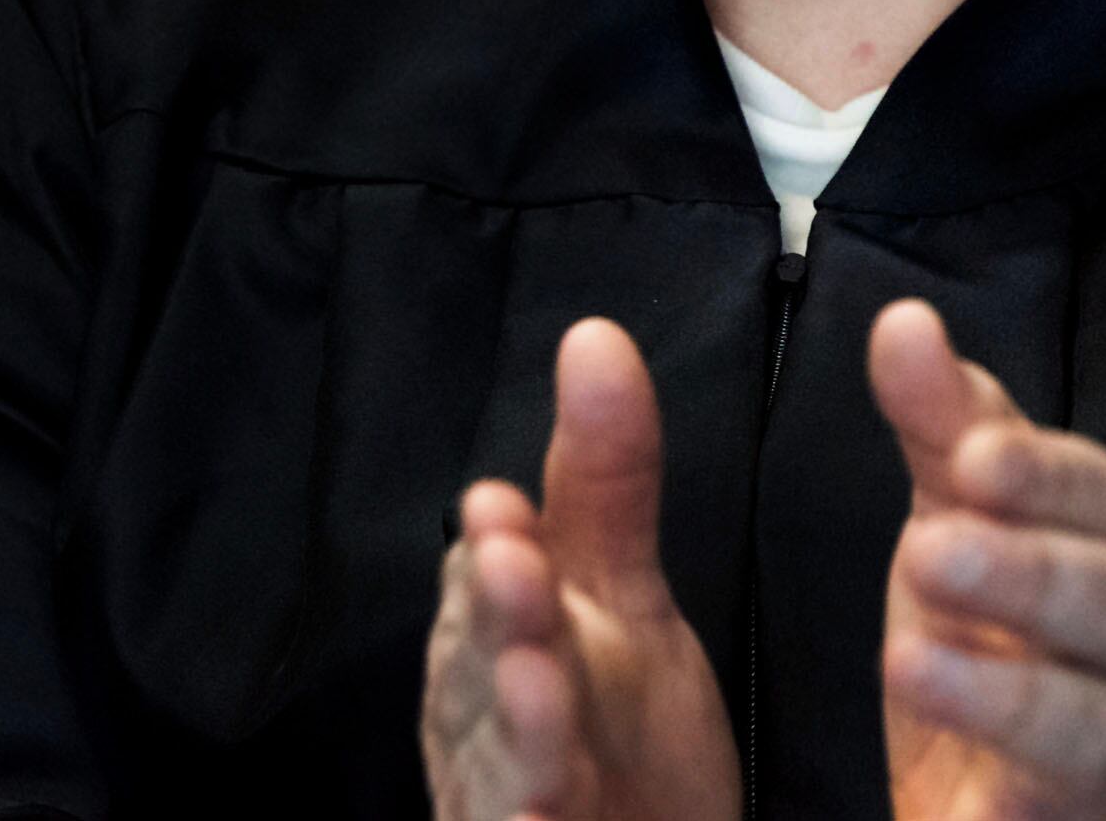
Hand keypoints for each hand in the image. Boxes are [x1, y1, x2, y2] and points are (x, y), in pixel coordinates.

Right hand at [421, 320, 740, 820]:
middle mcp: (485, 708)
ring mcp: (503, 791)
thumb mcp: (620, 589)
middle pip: (485, 659)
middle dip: (498, 616)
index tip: (504, 508)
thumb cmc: (615, 720)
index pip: (486, 571)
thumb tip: (593, 333)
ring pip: (502, 756)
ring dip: (516, 723)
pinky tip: (541, 816)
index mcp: (497, 627)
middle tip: (513, 562)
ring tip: (539, 685)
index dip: (497, 545)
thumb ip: (607, 473)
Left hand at [873, 300, 1105, 820]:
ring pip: (1095, 698)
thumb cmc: (991, 637)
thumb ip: (935, 424)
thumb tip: (905, 318)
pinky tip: (928, 704)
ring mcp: (1096, 730)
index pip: (1101, 493)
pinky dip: (999, 738)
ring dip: (1009, 668)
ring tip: (910, 631)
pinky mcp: (1065, 803)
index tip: (968, 452)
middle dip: (1029, 561)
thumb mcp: (950, 517)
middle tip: (930, 543)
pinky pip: (1062, 775)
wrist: (1019, 803)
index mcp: (1081, 549)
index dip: (1044, 470)